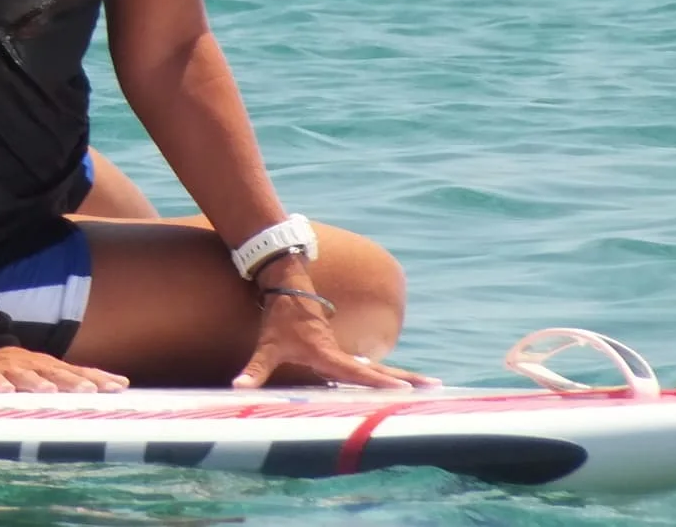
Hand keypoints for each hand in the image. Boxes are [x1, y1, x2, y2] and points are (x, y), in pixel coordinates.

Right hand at [0, 345, 128, 393]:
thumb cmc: (19, 368)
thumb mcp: (47, 371)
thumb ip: (73, 379)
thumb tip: (115, 387)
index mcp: (50, 366)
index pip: (79, 372)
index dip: (99, 378)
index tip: (120, 386)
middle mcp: (33, 365)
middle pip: (55, 373)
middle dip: (72, 381)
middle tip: (89, 390)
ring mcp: (9, 368)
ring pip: (24, 375)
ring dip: (37, 383)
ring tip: (49, 392)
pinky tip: (6, 392)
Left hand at [232, 290, 435, 390]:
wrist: (286, 284)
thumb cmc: (278, 317)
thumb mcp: (266, 346)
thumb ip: (255, 369)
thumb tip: (238, 387)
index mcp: (328, 355)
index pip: (358, 373)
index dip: (379, 383)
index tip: (404, 390)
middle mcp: (340, 354)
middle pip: (379, 370)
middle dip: (407, 380)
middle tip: (437, 386)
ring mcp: (343, 350)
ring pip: (377, 366)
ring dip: (402, 376)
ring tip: (430, 385)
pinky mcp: (340, 349)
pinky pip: (368, 365)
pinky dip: (386, 374)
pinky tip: (401, 383)